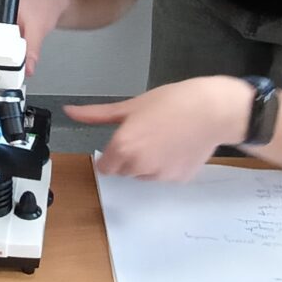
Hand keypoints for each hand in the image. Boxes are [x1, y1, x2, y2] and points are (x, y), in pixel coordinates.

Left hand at [68, 76, 251, 181]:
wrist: (213, 110)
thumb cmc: (171, 102)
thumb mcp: (131, 105)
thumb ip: (97, 114)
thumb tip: (69, 111)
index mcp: (123, 148)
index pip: (105, 167)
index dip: (111, 154)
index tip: (122, 141)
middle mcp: (139, 167)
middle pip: (123, 171)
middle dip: (128, 157)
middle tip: (146, 134)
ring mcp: (160, 176)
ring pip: (144, 174)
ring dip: (147, 163)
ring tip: (163, 138)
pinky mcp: (179, 179)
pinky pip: (164, 176)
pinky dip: (167, 166)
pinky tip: (178, 146)